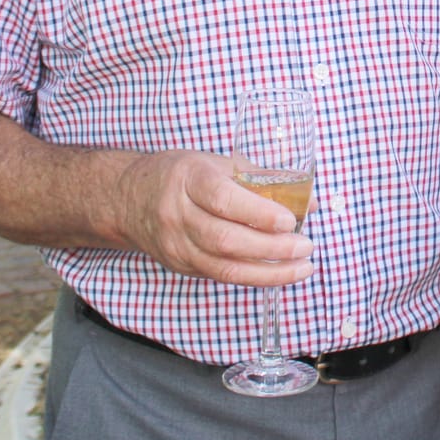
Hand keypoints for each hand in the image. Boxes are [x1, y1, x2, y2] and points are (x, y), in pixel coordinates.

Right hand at [114, 149, 315, 286]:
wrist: (129, 198)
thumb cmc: (182, 175)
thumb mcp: (215, 163)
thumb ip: (260, 179)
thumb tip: (310, 200)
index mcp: (188, 179)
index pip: (223, 199)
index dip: (258, 213)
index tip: (288, 220)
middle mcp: (178, 214)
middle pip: (225, 239)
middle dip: (271, 248)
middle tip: (305, 246)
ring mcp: (176, 245)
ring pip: (223, 266)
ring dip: (268, 271)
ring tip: (301, 267)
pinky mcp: (180, 265)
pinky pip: (219, 275)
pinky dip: (252, 276)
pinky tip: (277, 273)